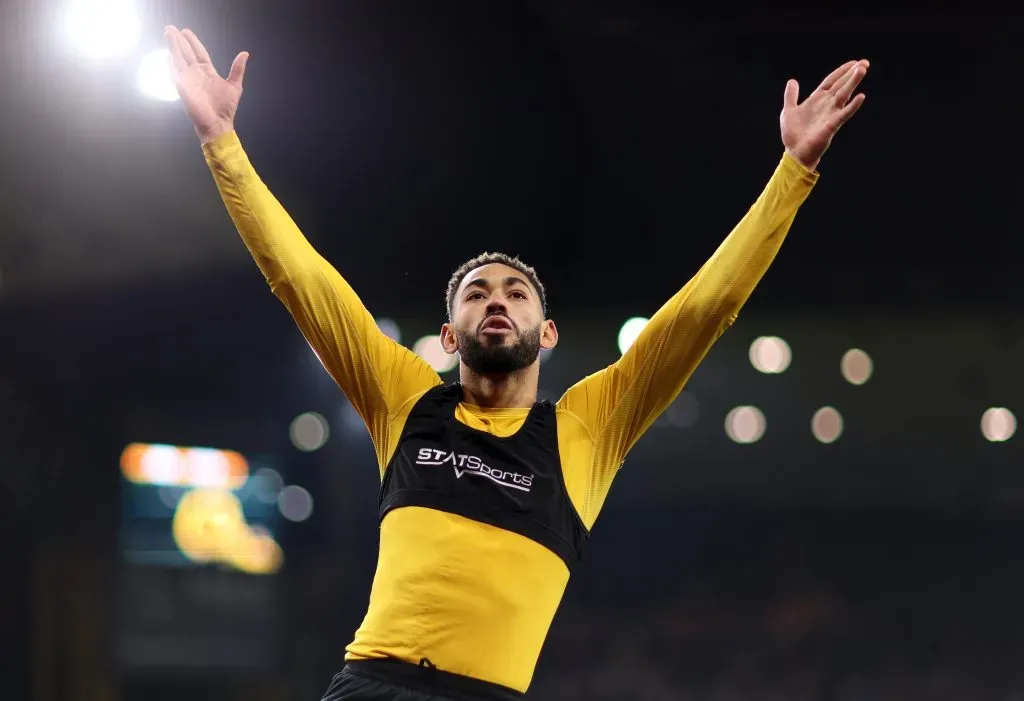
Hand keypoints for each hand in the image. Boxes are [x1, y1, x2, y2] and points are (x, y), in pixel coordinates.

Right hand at [165, 26, 248, 144]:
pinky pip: (176, 75)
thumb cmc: (225, 108)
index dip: (193, 42)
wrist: (219, 124)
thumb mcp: (235, 85)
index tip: (186, 31)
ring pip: (179, 60)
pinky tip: (168, 56)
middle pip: (186, 53)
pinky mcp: (184, 89)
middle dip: (178, 40)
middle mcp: (196, 75)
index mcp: (207, 72)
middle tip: (171, 28)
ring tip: (168, 34)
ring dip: (173, 47)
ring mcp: (189, 81)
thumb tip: (245, 54)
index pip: (198, 53)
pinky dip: (172, 66)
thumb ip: (238, 69)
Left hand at [780, 59, 868, 170]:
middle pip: (841, 85)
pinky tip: (861, 96)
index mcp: (817, 100)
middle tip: (865, 62)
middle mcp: (826, 105)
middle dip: (852, 73)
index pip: (831, 81)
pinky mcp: (832, 125)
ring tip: (862, 70)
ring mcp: (831, 114)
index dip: (841, 71)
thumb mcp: (788, 111)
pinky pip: (844, 114)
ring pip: (844, 94)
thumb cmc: (793, 134)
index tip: (853, 62)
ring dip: (853, 82)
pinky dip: (852, 105)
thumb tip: (792, 81)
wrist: (795, 152)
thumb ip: (791, 96)